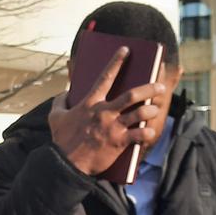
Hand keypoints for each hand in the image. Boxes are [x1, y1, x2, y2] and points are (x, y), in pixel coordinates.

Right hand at [49, 47, 166, 175]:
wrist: (65, 164)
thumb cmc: (61, 140)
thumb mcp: (55, 117)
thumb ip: (60, 101)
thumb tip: (64, 92)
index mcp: (90, 103)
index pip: (106, 77)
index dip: (116, 61)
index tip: (126, 50)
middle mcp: (104, 112)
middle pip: (132, 94)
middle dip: (149, 88)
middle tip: (160, 86)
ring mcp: (113, 127)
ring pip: (139, 113)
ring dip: (151, 110)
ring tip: (155, 109)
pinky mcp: (118, 143)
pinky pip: (139, 135)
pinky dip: (147, 133)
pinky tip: (151, 131)